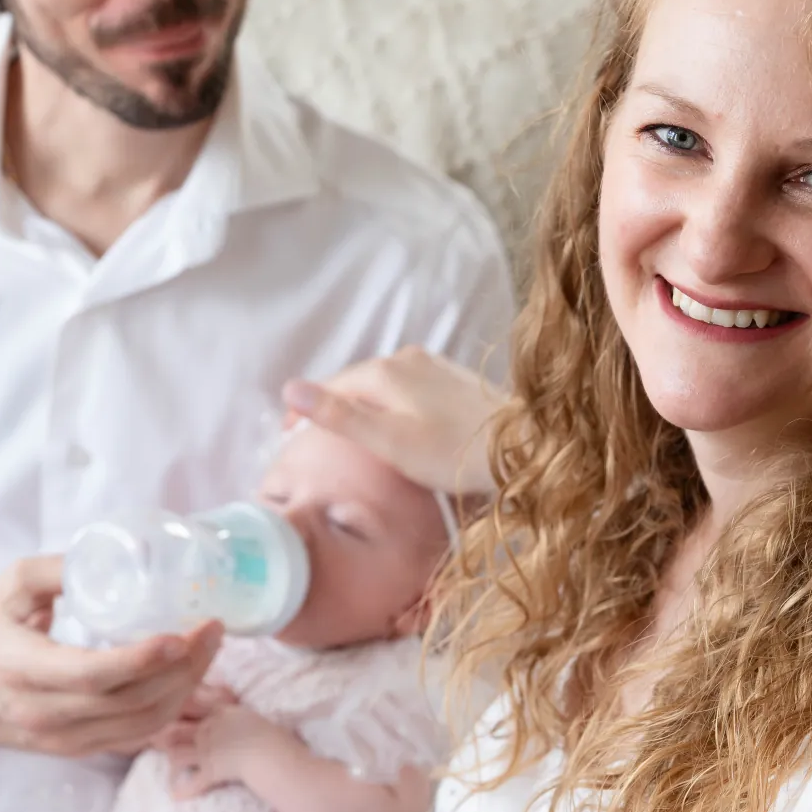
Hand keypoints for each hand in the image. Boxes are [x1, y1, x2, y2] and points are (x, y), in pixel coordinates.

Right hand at [0, 555, 223, 756]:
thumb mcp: (8, 588)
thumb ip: (59, 569)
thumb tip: (116, 554)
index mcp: (22, 668)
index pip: (92, 674)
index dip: (143, 658)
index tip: (183, 634)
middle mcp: (43, 712)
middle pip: (130, 701)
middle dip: (184, 667)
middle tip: (213, 630)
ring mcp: (61, 739)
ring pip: (140, 724)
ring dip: (185, 689)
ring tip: (208, 650)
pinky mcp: (74, 750)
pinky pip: (133, 737)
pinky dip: (169, 710)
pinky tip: (187, 679)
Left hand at [158, 687, 285, 800]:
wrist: (270, 750)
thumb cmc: (270, 733)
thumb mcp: (251, 716)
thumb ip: (237, 714)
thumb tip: (234, 712)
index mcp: (220, 712)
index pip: (191, 706)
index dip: (175, 709)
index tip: (164, 712)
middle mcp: (208, 729)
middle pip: (176, 730)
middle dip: (162, 736)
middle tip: (152, 741)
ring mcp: (207, 750)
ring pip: (177, 754)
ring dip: (171, 763)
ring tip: (168, 770)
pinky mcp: (210, 770)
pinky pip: (191, 782)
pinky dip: (182, 790)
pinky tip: (176, 795)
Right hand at [283, 346, 501, 496]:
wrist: (522, 445)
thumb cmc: (452, 452)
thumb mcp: (388, 441)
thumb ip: (340, 416)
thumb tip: (290, 387)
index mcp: (384, 372)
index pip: (331, 385)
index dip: (307, 410)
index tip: (289, 436)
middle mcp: (405, 358)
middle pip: (356, 382)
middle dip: (333, 405)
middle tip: (315, 438)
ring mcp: (432, 365)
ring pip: (381, 384)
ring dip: (362, 404)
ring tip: (351, 432)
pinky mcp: (452, 377)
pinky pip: (405, 387)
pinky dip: (388, 403)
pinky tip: (393, 422)